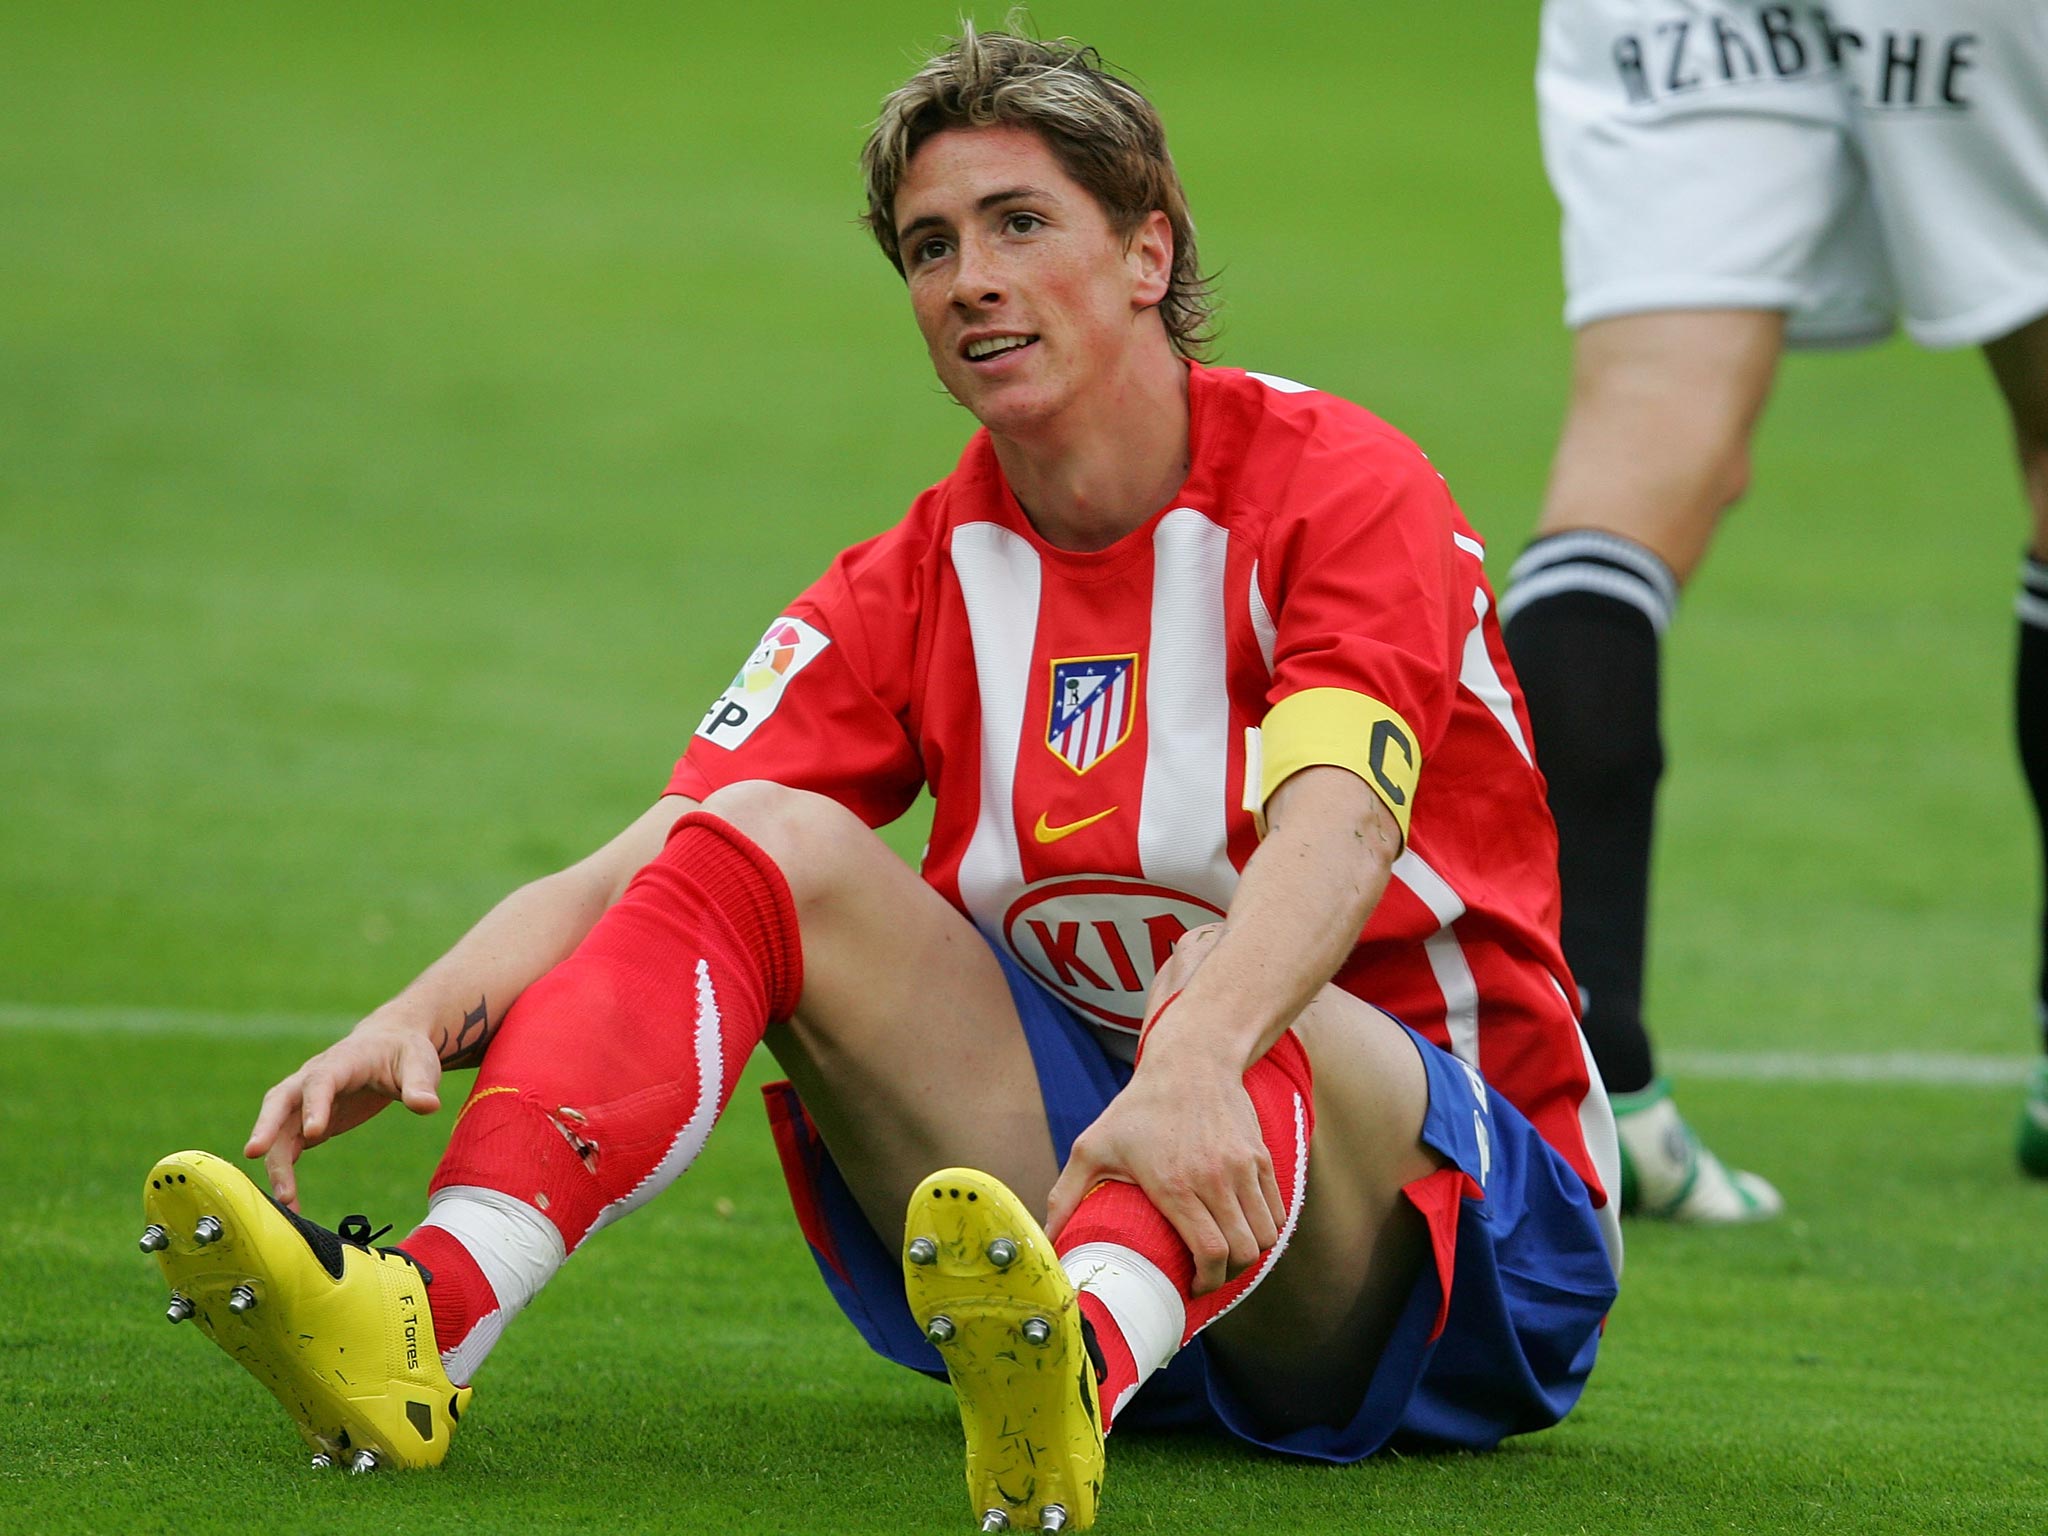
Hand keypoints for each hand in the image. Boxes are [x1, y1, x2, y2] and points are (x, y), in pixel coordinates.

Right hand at [244, 1017, 444, 1208]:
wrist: (390, 1045)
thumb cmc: (405, 1052)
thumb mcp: (419, 1063)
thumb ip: (420, 1085)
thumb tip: (428, 1105)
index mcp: (342, 1061)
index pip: (322, 1081)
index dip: (315, 1104)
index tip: (314, 1132)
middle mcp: (314, 1079)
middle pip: (281, 1100)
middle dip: (267, 1125)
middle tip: (255, 1152)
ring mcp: (306, 1102)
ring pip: (280, 1130)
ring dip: (277, 1162)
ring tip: (285, 1199)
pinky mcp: (308, 1122)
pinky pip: (289, 1147)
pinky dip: (285, 1171)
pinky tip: (290, 1201)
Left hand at [1045, 1053, 1284, 1294]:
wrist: (1190, 1062)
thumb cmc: (1138, 1107)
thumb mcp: (1092, 1146)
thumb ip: (1066, 1195)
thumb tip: (1047, 1240)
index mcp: (1175, 1183)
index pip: (1211, 1252)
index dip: (1207, 1282)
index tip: (1192, 1288)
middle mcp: (1215, 1178)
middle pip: (1244, 1251)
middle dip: (1228, 1276)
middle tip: (1208, 1276)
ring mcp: (1244, 1167)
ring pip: (1266, 1235)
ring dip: (1250, 1255)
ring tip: (1228, 1257)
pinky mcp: (1261, 1157)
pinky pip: (1278, 1211)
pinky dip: (1266, 1230)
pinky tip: (1244, 1230)